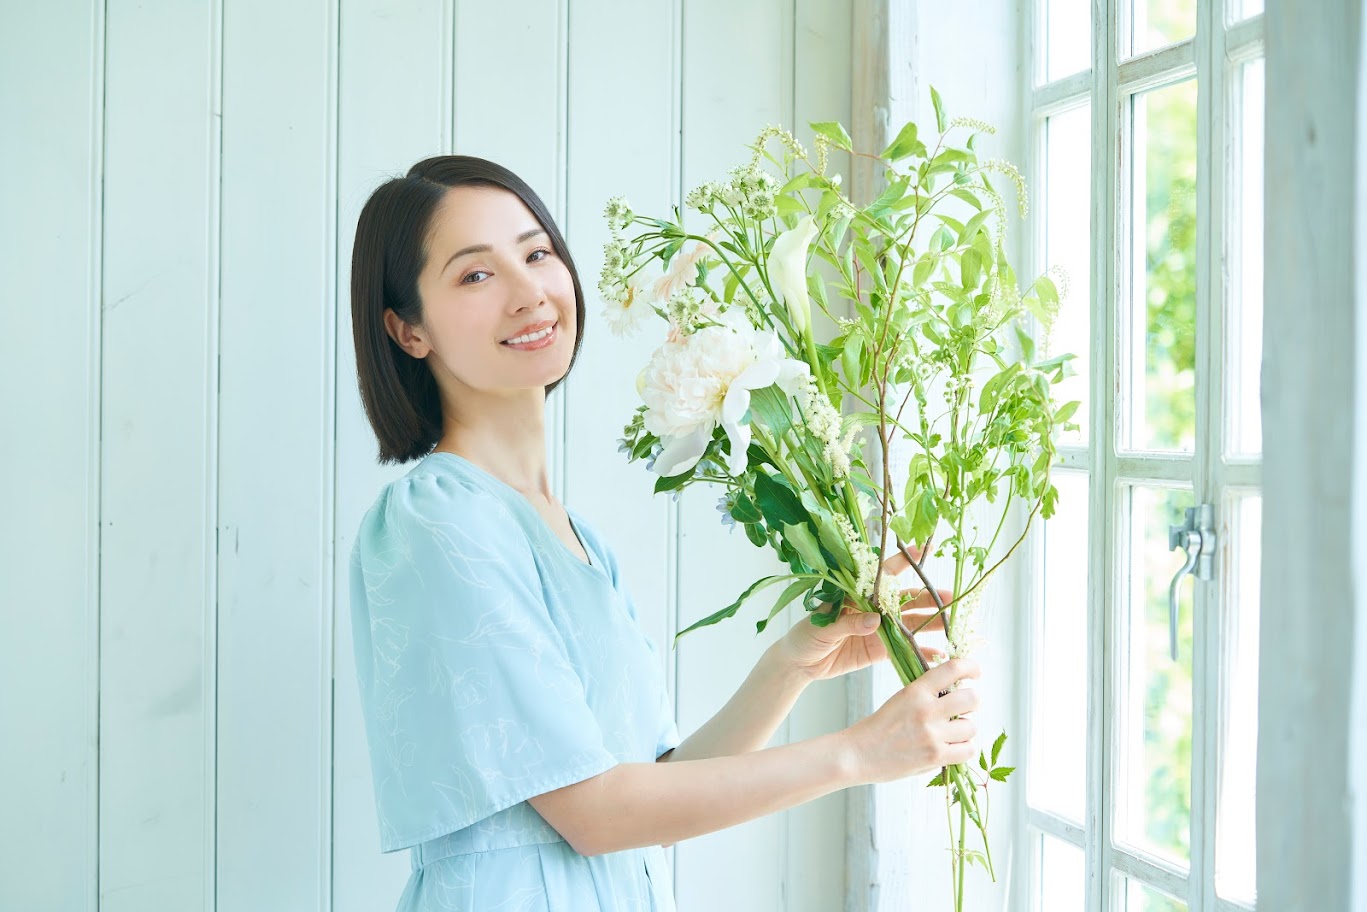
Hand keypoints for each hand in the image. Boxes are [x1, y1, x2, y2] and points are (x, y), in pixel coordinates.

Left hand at [773, 547, 950, 683]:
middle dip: (927, 597)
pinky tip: (937, 653)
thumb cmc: (804, 636)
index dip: (903, 561)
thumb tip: (875, 621)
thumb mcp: (822, 626)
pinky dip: (920, 651)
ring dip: (929, 622)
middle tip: (950, 598)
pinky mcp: (878, 650)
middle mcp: (871, 608)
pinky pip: (903, 648)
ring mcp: (877, 629)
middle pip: (904, 600)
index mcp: (856, 594)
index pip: (883, 574)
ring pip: (908, 623)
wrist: (799, 664)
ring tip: (949, 623)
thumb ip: (848, 623)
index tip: (923, 549)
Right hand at [842, 657, 981, 782]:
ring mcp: (932, 734)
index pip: (953, 669)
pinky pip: (969, 749)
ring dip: (966, 729)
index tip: (976, 672)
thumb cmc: (879, 727)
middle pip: (972, 698)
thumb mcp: (901, 699)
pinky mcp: (935, 757)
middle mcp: (926, 709)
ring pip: (972, 726)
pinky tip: (952, 747)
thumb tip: (958, 689)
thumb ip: (927, 693)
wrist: (856, 754)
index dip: (971, 667)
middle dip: (972, 702)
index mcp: (916, 690)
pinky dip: (965, 748)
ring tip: (953, 732)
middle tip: (964, 708)